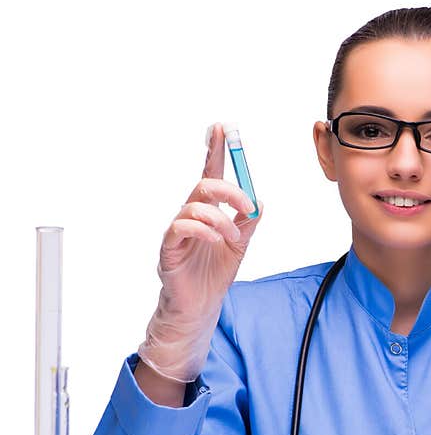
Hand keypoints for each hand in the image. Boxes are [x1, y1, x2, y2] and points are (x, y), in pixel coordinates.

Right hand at [137, 122, 262, 382]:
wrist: (201, 306)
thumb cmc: (214, 274)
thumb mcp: (239, 244)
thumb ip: (247, 222)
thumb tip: (259, 201)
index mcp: (207, 212)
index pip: (211, 175)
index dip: (216, 151)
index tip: (222, 128)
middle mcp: (190, 216)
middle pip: (204, 185)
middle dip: (229, 190)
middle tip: (247, 207)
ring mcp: (177, 231)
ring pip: (194, 206)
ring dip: (221, 218)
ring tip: (232, 236)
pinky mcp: (169, 249)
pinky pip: (180, 228)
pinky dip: (203, 230)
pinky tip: (217, 240)